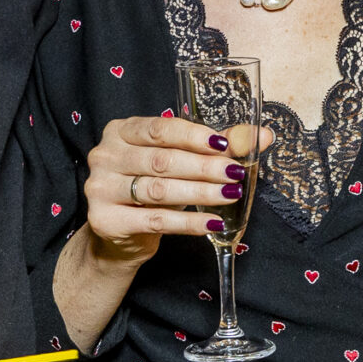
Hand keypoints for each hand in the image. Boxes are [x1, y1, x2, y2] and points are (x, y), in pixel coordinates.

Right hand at [82, 114, 264, 260]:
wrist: (120, 233)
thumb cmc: (152, 188)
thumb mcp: (180, 161)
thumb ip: (216, 146)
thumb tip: (262, 135)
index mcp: (120, 131)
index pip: (160, 128)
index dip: (194, 136)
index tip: (224, 145)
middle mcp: (104, 155)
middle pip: (161, 160)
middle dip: (203, 167)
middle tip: (234, 173)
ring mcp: (100, 188)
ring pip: (159, 190)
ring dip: (199, 193)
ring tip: (229, 195)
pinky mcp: (105, 219)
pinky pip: (155, 220)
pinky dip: (188, 223)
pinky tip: (212, 223)